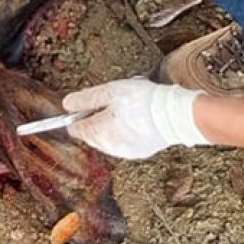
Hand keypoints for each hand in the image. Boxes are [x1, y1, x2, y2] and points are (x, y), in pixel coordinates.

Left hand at [64, 78, 208, 159]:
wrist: (175, 116)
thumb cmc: (142, 101)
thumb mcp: (110, 92)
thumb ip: (86, 99)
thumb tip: (67, 104)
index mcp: (100, 132)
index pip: (77, 130)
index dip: (75, 117)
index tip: (77, 108)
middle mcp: (111, 147)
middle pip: (92, 135)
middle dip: (94, 120)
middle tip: (106, 102)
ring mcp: (126, 152)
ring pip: (107, 139)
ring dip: (109, 126)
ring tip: (122, 108)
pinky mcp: (140, 152)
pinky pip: (123, 143)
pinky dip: (122, 132)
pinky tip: (132, 119)